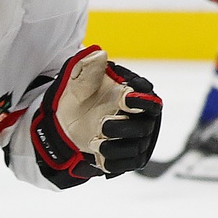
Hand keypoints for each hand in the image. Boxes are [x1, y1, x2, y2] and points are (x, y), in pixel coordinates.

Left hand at [29, 47, 164, 186]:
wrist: (68, 120)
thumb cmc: (80, 95)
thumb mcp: (78, 79)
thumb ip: (88, 67)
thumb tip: (99, 54)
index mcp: (135, 94)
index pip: (150, 100)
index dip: (142, 101)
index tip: (125, 99)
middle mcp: (142, 117)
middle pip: (144, 127)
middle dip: (122, 127)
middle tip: (101, 125)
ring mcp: (138, 137)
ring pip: (137, 147)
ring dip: (116, 147)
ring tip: (94, 143)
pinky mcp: (132, 155)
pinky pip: (130, 163)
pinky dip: (115, 163)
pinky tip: (99, 158)